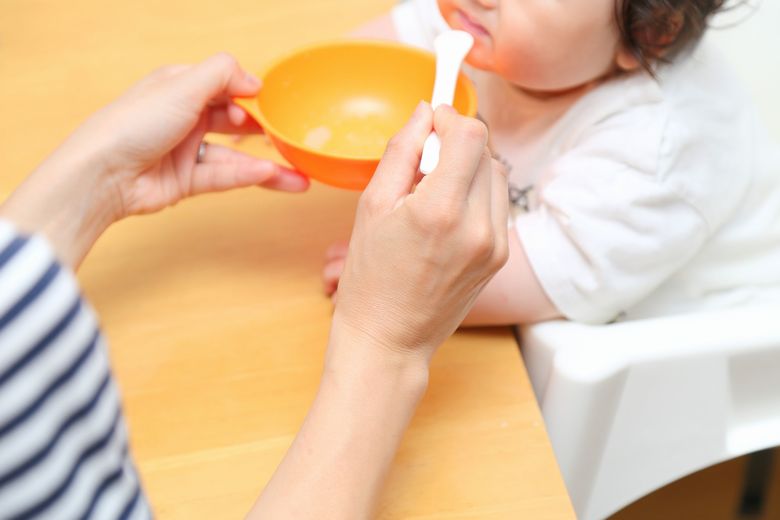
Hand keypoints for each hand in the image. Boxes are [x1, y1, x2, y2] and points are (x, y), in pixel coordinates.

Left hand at [1, 53, 307, 267]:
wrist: (103, 174)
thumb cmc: (133, 124)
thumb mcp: (182, 86)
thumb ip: (223, 74)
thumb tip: (255, 81)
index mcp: (180, 88)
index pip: (225, 86)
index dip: (251, 94)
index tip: (277, 102)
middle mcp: (184, 118)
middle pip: (235, 123)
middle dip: (265, 132)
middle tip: (293, 139)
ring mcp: (186, 151)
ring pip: (236, 157)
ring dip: (267, 166)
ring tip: (300, 175)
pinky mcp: (187, 181)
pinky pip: (225, 176)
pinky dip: (247, 176)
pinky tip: (271, 175)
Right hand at [251, 102, 508, 519]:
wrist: (391, 339)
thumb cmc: (372, 278)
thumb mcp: (372, 207)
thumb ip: (402, 151)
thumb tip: (424, 113)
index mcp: (441, 211)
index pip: (470, 135)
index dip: (451, 118)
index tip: (432, 122)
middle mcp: (479, 227)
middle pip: (486, 151)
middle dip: (457, 145)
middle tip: (423, 164)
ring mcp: (496, 245)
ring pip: (495, 176)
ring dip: (468, 170)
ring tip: (432, 195)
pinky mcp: (501, 256)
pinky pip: (496, 205)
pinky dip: (475, 196)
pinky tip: (445, 217)